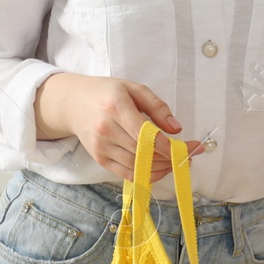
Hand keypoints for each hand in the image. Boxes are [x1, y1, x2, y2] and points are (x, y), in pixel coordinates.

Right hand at [34, 73, 203, 181]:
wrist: (72, 103)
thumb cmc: (107, 92)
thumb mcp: (134, 88)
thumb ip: (157, 106)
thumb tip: (177, 128)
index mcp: (116, 106)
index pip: (146, 134)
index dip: (169, 146)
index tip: (190, 147)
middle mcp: (106, 129)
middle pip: (143, 152)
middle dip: (170, 158)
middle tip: (189, 156)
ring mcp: (101, 146)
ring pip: (137, 166)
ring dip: (161, 168)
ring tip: (177, 162)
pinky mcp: (99, 158)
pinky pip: (126, 173)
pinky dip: (146, 175)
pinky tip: (160, 169)